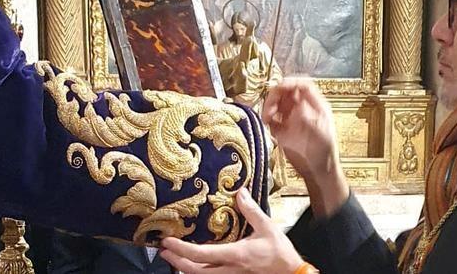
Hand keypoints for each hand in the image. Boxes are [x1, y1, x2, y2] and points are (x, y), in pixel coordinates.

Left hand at [159, 188, 303, 273]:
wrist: (292, 273)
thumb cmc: (280, 253)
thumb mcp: (268, 227)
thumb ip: (251, 210)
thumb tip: (239, 192)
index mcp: (235, 255)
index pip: (201, 254)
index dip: (181, 248)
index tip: (167, 240)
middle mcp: (229, 269)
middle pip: (195, 271)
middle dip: (176, 261)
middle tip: (164, 250)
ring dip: (185, 267)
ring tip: (174, 256)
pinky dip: (199, 269)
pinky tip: (196, 263)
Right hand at [261, 78, 337, 181]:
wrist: (317, 172)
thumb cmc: (325, 153)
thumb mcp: (321, 133)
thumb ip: (309, 119)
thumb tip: (298, 106)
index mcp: (315, 106)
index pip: (303, 85)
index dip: (291, 82)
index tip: (280, 86)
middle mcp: (302, 109)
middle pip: (286, 91)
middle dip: (276, 94)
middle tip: (270, 104)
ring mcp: (291, 119)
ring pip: (277, 102)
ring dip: (269, 105)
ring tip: (267, 116)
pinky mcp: (281, 130)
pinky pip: (271, 118)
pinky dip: (266, 117)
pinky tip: (267, 122)